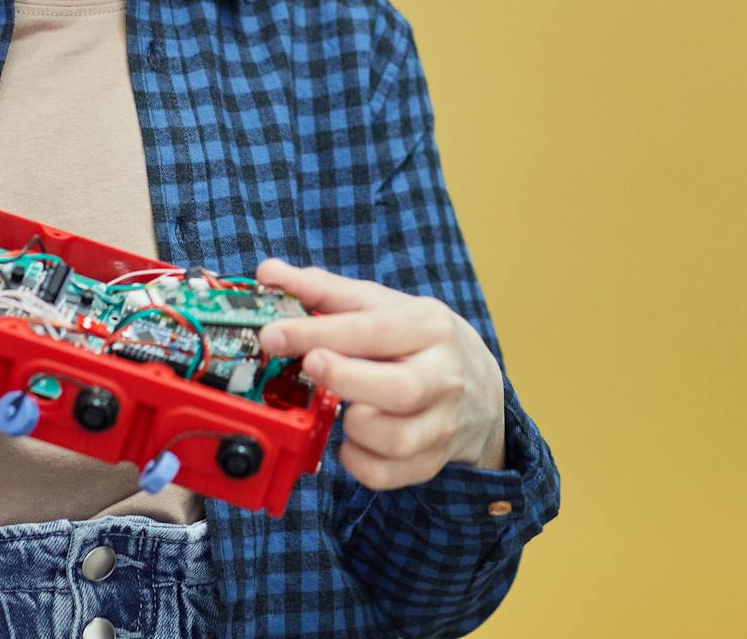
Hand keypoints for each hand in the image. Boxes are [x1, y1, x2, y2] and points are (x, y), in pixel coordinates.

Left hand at [254, 258, 507, 488]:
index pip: (370, 331)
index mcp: (429, 326)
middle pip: (399, 389)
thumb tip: (269, 272)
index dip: (315, 333)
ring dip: (353, 427)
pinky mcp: (431, 460)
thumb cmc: (417, 341)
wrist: (477, 388)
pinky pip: (387, 474)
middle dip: (345, 380)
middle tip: (311, 368)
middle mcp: (443, 375)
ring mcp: (441, 422)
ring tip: (341, 408)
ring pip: (395, 439)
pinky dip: (357, 461)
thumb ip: (324, 289)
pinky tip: (350, 440)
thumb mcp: (381, 305)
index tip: (272, 335)